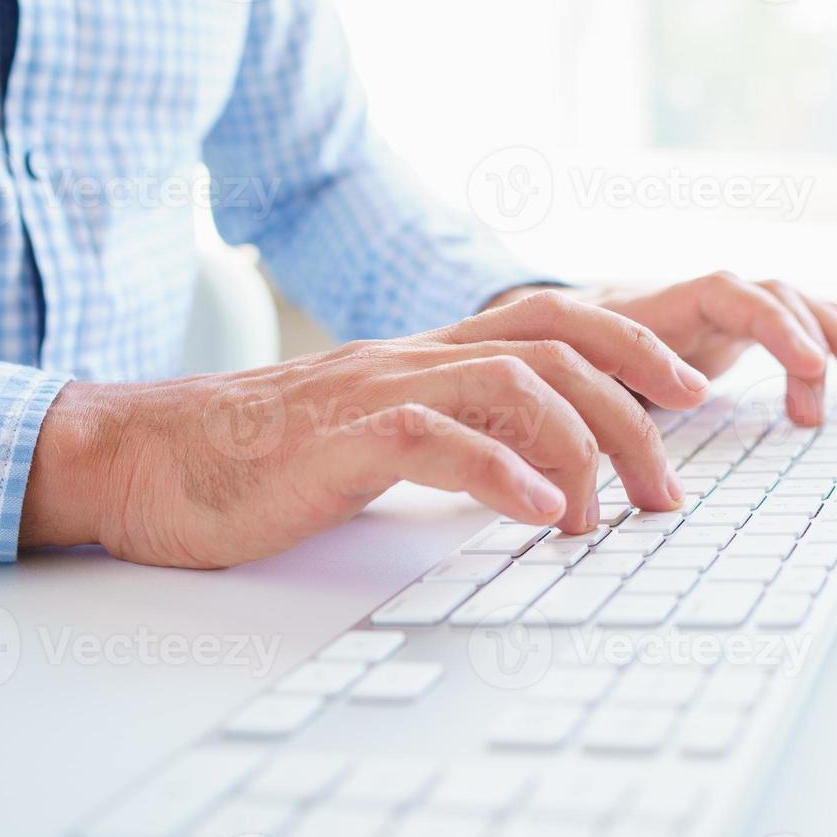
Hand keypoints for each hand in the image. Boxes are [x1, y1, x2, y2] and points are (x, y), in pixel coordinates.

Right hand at [20, 292, 706, 567]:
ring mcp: (378, 390)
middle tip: (670, 491)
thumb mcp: (376, 438)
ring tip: (615, 515)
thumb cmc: (262, 461)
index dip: (633, 349)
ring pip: (514, 382)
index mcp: (428, 356)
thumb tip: (535, 482)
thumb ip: (451, 438)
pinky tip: (544, 515)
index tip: (690, 397)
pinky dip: (503, 474)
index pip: (554, 322)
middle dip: (635, 412)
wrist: (147, 459)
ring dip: (585, 447)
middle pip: (558, 348)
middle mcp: (415, 357)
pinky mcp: (339, 438)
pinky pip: (438, 440)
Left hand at [565, 271, 836, 425]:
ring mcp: (717, 314)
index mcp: (659, 305)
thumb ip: (603, 386)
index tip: (809, 364)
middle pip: (773, 298)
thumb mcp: (569, 371)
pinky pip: (787, 323)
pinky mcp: (727, 333)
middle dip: (822, 335)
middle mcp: (697, 300)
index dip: (773, 327)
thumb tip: (660, 408)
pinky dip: (828, 328)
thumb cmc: (557, 355)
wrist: (548, 330)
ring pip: (790, 309)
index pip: (728, 297)